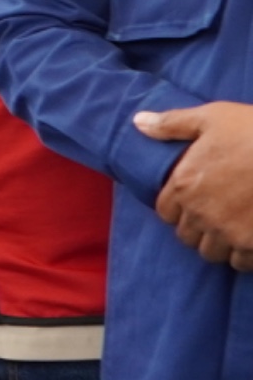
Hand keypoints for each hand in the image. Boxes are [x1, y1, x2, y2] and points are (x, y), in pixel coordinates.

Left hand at [137, 102, 252, 270]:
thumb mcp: (210, 118)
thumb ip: (172, 124)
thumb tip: (138, 122)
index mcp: (183, 185)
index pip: (166, 212)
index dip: (178, 208)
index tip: (194, 202)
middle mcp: (199, 213)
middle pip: (188, 235)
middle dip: (199, 228)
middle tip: (217, 217)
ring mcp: (227, 232)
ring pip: (213, 252)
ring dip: (220, 244)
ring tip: (234, 231)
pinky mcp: (252, 243)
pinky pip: (240, 262)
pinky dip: (244, 255)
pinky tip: (251, 241)